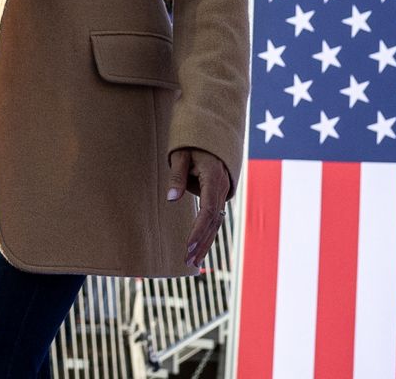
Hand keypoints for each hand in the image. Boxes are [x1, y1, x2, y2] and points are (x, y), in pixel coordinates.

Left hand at [166, 147, 231, 271]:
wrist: (211, 133)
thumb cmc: (192, 143)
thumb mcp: (180, 155)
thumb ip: (176, 176)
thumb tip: (171, 199)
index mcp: (214, 178)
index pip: (209, 210)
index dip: (199, 229)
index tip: (188, 245)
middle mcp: (222, 188)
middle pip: (214, 221)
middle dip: (201, 242)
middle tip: (187, 261)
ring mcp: (223, 193)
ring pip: (216, 223)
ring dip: (205, 243)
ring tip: (192, 262)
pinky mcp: (219, 196)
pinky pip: (215, 218)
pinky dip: (207, 234)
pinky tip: (199, 249)